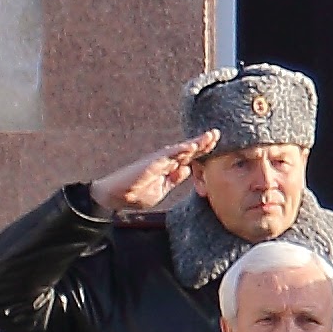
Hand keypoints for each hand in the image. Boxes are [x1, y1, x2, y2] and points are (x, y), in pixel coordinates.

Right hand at [89, 131, 221, 215]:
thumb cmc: (137, 194)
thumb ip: (175, 179)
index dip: (203, 150)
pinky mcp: (150, 164)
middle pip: (187, 150)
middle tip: (216, 133)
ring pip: (180, 150)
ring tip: (208, 136)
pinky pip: (167, 156)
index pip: (190, 157)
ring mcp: (158, 161)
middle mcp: (165, 161)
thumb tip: (188, 169)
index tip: (216, 143)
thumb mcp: (163, 189)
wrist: (116, 197)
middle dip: (203, 142)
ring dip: (194, 143)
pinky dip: (179, 151)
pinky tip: (191, 147)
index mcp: (169, 168)